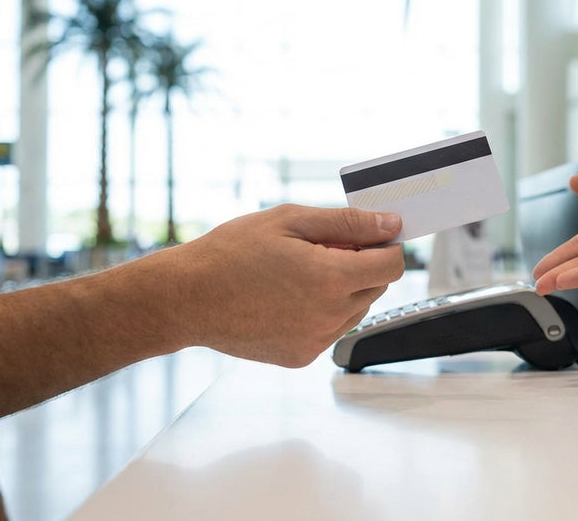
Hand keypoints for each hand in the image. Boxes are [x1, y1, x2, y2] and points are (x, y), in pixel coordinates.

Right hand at [125, 205, 404, 366]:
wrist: (185, 298)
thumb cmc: (230, 254)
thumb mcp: (290, 220)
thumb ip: (347, 223)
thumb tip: (389, 225)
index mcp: (332, 278)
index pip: (392, 265)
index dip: (385, 245)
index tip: (371, 236)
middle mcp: (330, 316)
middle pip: (376, 287)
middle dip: (360, 265)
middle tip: (319, 249)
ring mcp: (316, 341)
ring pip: (356, 310)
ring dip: (342, 289)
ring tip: (298, 274)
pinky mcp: (301, 357)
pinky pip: (330, 330)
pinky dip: (321, 312)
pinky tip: (287, 297)